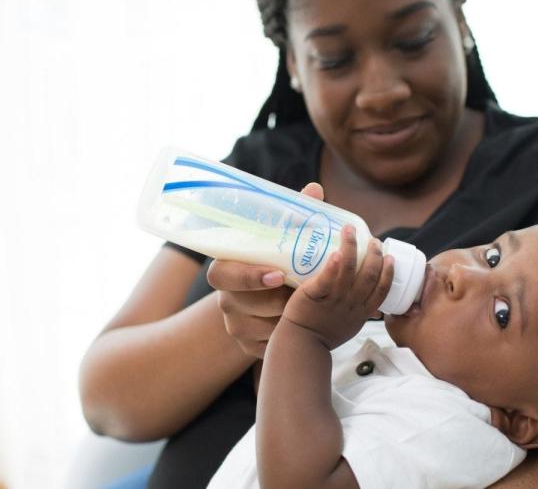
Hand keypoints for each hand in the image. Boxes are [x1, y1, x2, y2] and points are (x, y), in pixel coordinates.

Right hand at [208, 182, 326, 357]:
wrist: (265, 299)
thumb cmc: (273, 260)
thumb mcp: (280, 240)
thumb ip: (294, 217)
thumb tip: (314, 191)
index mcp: (226, 269)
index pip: (223, 273)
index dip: (248, 276)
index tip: (277, 275)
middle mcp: (225, 298)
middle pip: (242, 305)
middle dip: (275, 302)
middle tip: (301, 297)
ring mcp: (234, 324)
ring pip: (259, 327)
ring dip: (285, 320)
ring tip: (308, 311)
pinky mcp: (247, 347)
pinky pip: (267, 347)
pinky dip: (287, 339)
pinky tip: (303, 328)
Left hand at [282, 225, 394, 349]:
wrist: (302, 343)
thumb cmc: (326, 333)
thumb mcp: (352, 325)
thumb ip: (362, 311)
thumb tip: (373, 303)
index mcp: (363, 311)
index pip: (382, 289)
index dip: (389, 271)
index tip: (390, 257)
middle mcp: (352, 303)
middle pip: (369, 275)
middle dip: (375, 254)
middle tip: (374, 241)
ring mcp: (334, 298)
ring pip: (349, 270)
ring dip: (352, 247)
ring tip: (351, 231)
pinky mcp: (314, 294)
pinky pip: (326, 279)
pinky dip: (333, 265)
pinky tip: (336, 252)